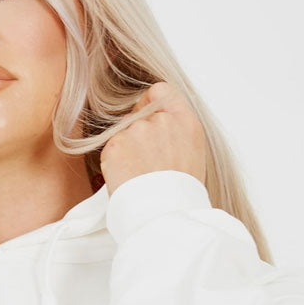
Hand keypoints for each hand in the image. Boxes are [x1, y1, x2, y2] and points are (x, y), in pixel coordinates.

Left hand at [99, 81, 206, 195]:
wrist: (165, 212)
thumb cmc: (180, 193)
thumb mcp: (192, 156)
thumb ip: (176, 134)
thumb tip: (161, 131)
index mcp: (185, 122)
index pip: (160, 92)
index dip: (149, 104)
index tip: (146, 117)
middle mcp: (161, 120)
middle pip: (138, 116)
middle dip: (136, 135)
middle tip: (143, 163)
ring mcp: (137, 130)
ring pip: (123, 134)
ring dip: (125, 151)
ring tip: (137, 176)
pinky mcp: (116, 144)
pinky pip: (110, 149)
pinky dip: (114, 163)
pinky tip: (126, 178)